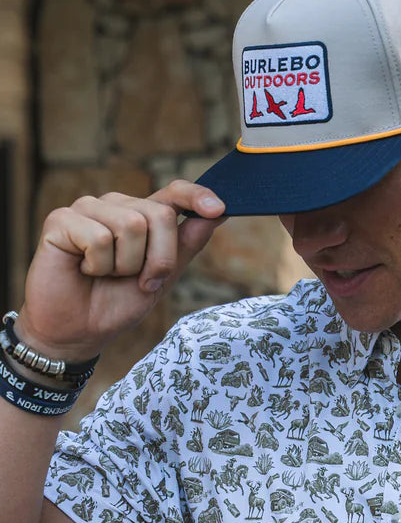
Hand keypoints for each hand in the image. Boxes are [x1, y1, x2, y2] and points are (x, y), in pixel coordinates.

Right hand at [18, 181, 225, 360]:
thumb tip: (218, 212)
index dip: (196, 195)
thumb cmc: (118, 302)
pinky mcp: (60, 219)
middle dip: (159, 258)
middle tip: (140, 281)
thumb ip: (186, 244)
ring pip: (131, 225)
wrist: (79, 330)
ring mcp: (87, 209)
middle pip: (161, 215)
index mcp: (142, 215)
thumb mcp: (163, 276)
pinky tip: (84, 270)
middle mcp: (116, 206)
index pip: (174, 193)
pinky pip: (98, 237)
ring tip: (105, 274)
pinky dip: (97, 265)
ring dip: (125, 265)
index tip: (219, 209)